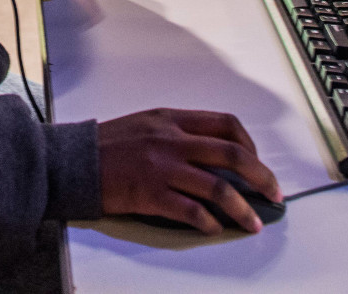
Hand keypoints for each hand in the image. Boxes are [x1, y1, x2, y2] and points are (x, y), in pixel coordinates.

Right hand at [98, 109, 280, 234]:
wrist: (73, 160)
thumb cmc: (108, 145)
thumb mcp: (147, 123)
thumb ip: (179, 132)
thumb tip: (214, 153)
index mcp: (172, 119)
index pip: (226, 124)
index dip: (251, 145)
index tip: (258, 163)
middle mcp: (172, 139)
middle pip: (232, 154)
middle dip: (262, 177)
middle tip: (274, 194)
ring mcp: (162, 167)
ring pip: (218, 186)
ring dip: (242, 208)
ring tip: (252, 222)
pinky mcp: (150, 194)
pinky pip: (191, 210)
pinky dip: (209, 222)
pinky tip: (215, 229)